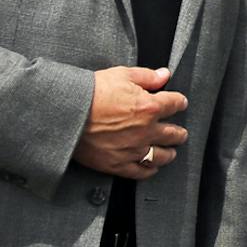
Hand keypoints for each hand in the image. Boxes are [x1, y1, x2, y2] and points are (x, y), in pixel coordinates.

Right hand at [73, 65, 187, 178]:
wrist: (66, 113)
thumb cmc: (90, 93)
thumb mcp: (121, 75)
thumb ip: (147, 76)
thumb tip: (164, 75)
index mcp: (149, 106)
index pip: (175, 104)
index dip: (179, 102)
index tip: (179, 103)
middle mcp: (145, 130)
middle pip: (174, 134)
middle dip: (179, 132)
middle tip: (180, 132)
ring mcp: (133, 149)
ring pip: (162, 155)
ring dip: (169, 152)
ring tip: (170, 151)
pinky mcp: (118, 164)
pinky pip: (141, 172)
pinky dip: (150, 169)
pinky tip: (152, 166)